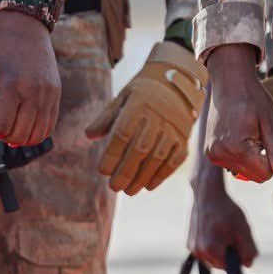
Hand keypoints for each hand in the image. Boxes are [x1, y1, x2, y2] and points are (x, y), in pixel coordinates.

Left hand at [0, 8, 60, 147]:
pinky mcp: (56, 93)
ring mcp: (48, 93)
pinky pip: (49, 126)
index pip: (0, 127)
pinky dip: (35, 133)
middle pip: (18, 134)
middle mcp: (34, 91)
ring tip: (6, 125)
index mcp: (10, 84)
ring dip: (18, 138)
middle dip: (1, 136)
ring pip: (36, 135)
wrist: (23, 22)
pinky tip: (21, 125)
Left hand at [86, 40, 205, 194]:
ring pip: (158, 157)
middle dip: (126, 171)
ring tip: (128, 191)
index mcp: (139, 103)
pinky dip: (162, 175)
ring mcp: (173, 128)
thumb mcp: (123, 97)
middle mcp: (158, 116)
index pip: (123, 132)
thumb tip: (88, 136)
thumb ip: (106, 117)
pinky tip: (148, 186)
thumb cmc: (142, 93)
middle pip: (140, 148)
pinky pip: (175, 160)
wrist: (177, 83)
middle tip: (114, 187)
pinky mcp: (184, 138)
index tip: (102, 171)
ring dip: (142, 177)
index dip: (112, 154)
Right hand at [187, 176, 257, 268]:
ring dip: (219, 250)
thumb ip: (248, 250)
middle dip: (228, 254)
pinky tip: (214, 231)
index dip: (237, 258)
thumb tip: (248, 265)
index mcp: (212, 250)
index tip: (239, 243)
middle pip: (219, 264)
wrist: (208, 194)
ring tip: (223, 232)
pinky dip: (210, 245)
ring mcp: (192, 248)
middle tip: (232, 236)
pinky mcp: (189, 242)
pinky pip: (204, 251)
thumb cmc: (227, 211)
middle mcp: (199, 252)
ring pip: (211, 258)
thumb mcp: (243, 230)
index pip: (229, 268)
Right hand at [204, 45, 272, 182]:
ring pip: (245, 171)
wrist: (229, 81)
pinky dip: (241, 155)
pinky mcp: (210, 153)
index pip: (266, 174)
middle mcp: (220, 155)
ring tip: (250, 132)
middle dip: (263, 159)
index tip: (272, 137)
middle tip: (262, 134)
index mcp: (237, 148)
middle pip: (255, 176)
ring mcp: (213, 155)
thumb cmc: (252, 98)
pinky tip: (239, 134)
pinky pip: (234, 165)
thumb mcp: (270, 123)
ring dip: (252, 157)